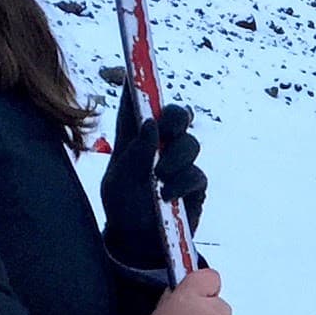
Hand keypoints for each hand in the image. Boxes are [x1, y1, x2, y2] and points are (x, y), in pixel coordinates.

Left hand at [101, 93, 206, 278]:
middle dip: (173, 117)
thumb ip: (135, 153)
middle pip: (176, 114)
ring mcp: (180, 163)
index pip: (137, 103)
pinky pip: (197, 174)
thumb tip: (151, 123)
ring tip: (160, 178)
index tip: (138, 71)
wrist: (139, 243)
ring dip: (175, 158)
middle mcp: (159, 145)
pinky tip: (167, 196)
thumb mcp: (119, 182)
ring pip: (191, 143)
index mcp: (133, 137)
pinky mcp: (195, 184)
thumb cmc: (123, 207)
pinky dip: (182, 183)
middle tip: (165, 129)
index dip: (139, 84)